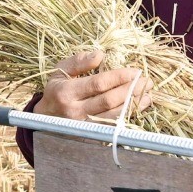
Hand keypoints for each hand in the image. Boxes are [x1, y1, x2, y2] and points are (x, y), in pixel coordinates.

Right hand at [33, 50, 152, 121]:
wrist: (44, 119)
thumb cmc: (57, 90)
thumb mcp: (60, 71)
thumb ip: (79, 61)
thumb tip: (100, 55)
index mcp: (66, 93)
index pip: (98, 84)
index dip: (119, 77)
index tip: (136, 71)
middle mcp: (74, 112)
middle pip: (109, 101)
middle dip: (131, 89)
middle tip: (147, 81)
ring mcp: (83, 126)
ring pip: (114, 116)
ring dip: (134, 104)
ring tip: (148, 94)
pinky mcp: (90, 136)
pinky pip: (113, 127)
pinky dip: (128, 116)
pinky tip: (138, 106)